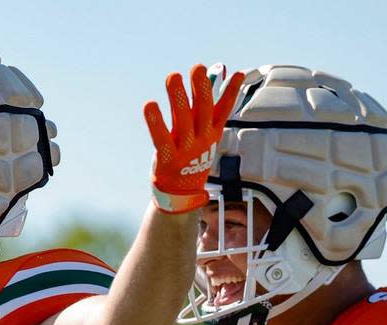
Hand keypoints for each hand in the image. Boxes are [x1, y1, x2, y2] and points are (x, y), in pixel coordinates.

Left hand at [144, 64, 243, 213]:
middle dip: (201, 89)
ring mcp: (185, 150)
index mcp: (211, 134)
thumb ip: (201, 106)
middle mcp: (201, 140)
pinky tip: (150, 105)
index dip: (231, 93)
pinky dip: (156, 122)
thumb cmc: (188, 157)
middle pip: (203, 112)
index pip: (224, 110)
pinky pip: (162, 138)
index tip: (236, 73)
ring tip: (173, 76)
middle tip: (197, 68)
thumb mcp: (200, 134)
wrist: (179, 195)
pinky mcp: (168, 159)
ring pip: (183, 120)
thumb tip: (211, 75)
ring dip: (178, 97)